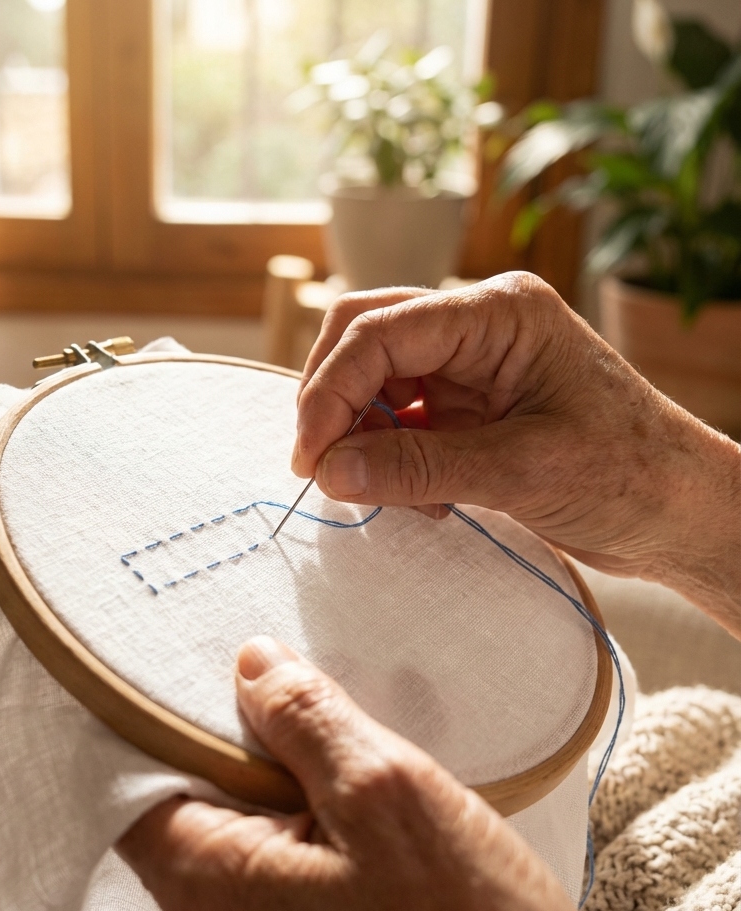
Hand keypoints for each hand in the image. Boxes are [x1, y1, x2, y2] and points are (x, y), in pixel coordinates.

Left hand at [118, 636, 645, 910]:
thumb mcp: (390, 792)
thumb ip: (305, 719)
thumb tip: (252, 665)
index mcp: (211, 892)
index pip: (133, 790)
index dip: (162, 728)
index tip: (209, 682)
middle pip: (189, 817)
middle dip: (240, 759)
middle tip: (311, 724)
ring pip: (240, 852)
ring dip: (284, 804)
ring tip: (353, 783)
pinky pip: (278, 892)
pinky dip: (309, 849)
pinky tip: (371, 840)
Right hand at [292, 272, 740, 635]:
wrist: (680, 514)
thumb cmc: (629, 476)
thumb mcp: (521, 471)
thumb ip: (419, 468)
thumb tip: (330, 472)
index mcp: (499, 314)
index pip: (379, 331)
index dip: (330, 392)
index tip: (312, 459)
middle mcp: (477, 328)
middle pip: (364, 341)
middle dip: (333, 404)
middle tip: (322, 470)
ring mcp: (470, 368)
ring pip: (374, 384)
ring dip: (363, 438)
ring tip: (390, 494)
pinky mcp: (467, 409)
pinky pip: (398, 422)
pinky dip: (389, 460)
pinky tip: (422, 501)